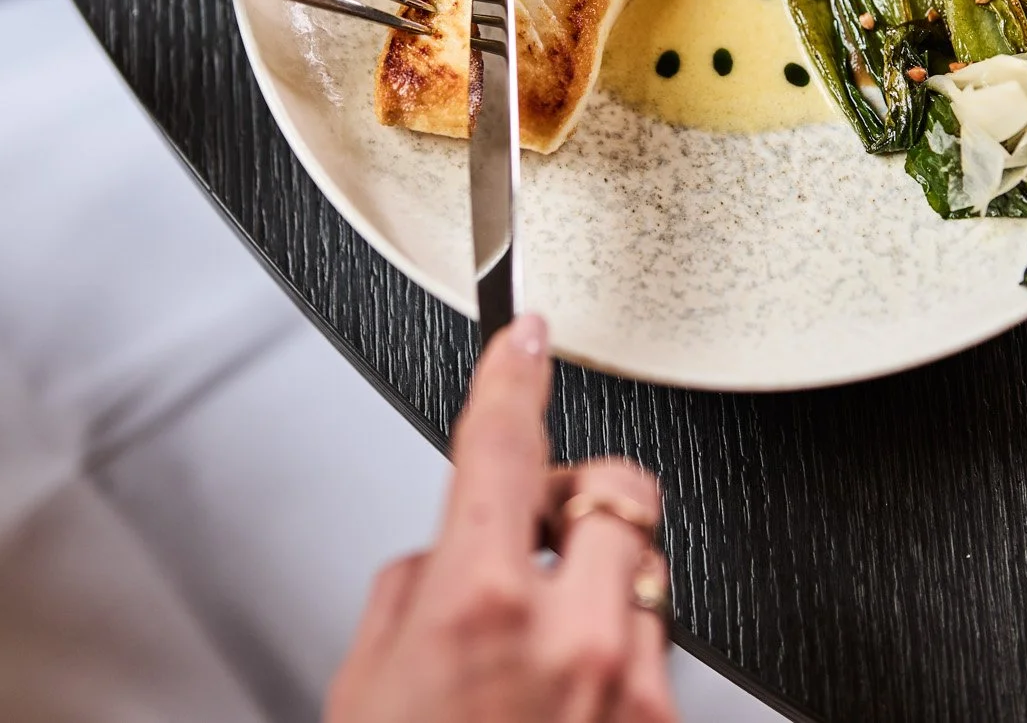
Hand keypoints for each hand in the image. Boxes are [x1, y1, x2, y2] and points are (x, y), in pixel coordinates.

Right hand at [327, 316, 676, 722]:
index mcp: (479, 607)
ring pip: (646, 569)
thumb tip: (442, 555)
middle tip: (538, 535)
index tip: (526, 338)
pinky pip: (659, 649)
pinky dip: (617, 655)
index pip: (504, 447)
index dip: (514, 378)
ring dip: (600, 584)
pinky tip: (570, 697)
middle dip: (576, 497)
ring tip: (547, 648)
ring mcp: (627, 683)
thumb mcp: (368, 684)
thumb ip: (411, 593)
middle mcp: (569, 637)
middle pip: (616, 489)